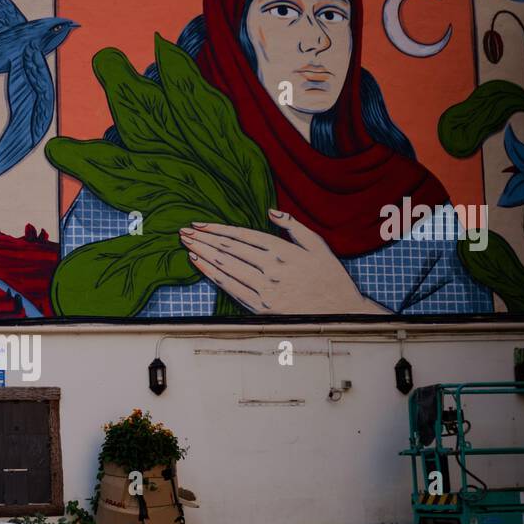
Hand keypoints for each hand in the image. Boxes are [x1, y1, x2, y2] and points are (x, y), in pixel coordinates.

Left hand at [179, 210, 387, 314]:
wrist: (340, 312)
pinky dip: (213, 275)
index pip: (242, 236)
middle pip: (229, 249)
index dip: (218, 229)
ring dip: (203, 254)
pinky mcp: (260, 307)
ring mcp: (264, 289)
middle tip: (183, 232)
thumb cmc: (329, 277)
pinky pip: (231, 288)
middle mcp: (271, 268)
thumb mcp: (318, 245)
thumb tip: (271, 211)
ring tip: (187, 245)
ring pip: (226, 267)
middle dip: (203, 239)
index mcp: (283, 250)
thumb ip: (294, 226)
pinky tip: (200, 265)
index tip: (200, 224)